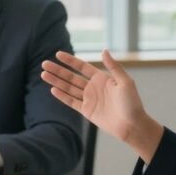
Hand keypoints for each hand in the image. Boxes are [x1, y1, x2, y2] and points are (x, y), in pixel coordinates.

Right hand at [42, 49, 163, 162]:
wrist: (132, 125)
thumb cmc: (132, 102)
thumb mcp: (125, 81)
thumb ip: (113, 66)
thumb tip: (103, 50)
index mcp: (102, 78)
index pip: (82, 67)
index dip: (70, 60)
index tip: (58, 54)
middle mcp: (93, 87)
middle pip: (71, 76)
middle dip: (58, 70)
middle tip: (44, 64)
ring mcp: (89, 99)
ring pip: (68, 88)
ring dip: (56, 81)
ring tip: (43, 74)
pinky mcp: (87, 111)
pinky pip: (71, 102)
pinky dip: (62, 96)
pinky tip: (52, 89)